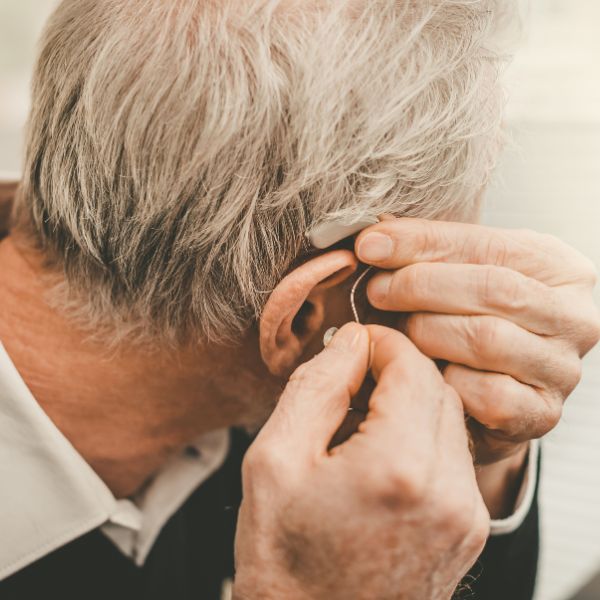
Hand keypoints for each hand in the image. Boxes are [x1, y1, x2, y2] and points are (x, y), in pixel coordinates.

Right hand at [234, 323, 488, 599]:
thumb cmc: (284, 557)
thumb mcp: (275, 458)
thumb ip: (317, 384)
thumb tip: (352, 342)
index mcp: (398, 467)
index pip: (412, 366)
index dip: (381, 343)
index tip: (353, 344)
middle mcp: (449, 492)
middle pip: (437, 388)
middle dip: (396, 369)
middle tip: (352, 379)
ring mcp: (466, 515)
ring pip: (449, 419)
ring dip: (410, 402)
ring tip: (360, 420)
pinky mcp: (468, 529)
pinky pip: (454, 455)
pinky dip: (422, 436)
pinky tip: (380, 452)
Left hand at [355, 218, 599, 467]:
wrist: (492, 386)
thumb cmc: (473, 319)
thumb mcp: (460, 273)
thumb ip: (427, 252)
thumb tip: (373, 241)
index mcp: (560, 269)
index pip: (488, 244)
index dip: (422, 243)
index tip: (370, 246)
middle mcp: (574, 317)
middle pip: (492, 289)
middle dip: (419, 286)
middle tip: (375, 290)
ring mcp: (561, 369)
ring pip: (485, 339)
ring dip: (425, 331)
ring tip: (394, 328)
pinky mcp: (542, 414)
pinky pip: (486, 394)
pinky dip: (446, 379)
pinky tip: (427, 369)